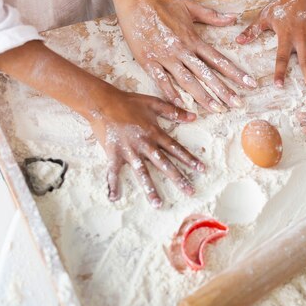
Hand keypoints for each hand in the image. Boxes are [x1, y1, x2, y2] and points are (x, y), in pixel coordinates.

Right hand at [88, 88, 204, 207]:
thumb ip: (173, 111)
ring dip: (150, 189)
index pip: (176, 149)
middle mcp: (145, 145)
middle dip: (178, 179)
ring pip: (143, 173)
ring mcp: (130, 151)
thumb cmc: (128, 101)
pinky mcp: (114, 154)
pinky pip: (113, 172)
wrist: (103, 102)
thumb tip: (194, 116)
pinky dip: (112, 184)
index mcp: (155, 133)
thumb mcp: (154, 103)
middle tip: (190, 192)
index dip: (190, 159)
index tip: (202, 170)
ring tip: (158, 204)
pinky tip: (114, 197)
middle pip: (165, 165)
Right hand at [116, 0, 257, 112]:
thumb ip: (213, 16)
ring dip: (203, 97)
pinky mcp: (149, 61)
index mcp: (194, 40)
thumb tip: (234, 17)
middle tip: (238, 104)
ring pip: (188, 81)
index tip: (250, 84)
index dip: (236, 73)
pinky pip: (162, 81)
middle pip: (208, 75)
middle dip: (224, 91)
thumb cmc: (163, 4)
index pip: (219, 60)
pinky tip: (182, 106)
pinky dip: (171, 94)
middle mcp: (183, 51)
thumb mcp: (190, 8)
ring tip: (217, 110)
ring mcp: (166, 57)